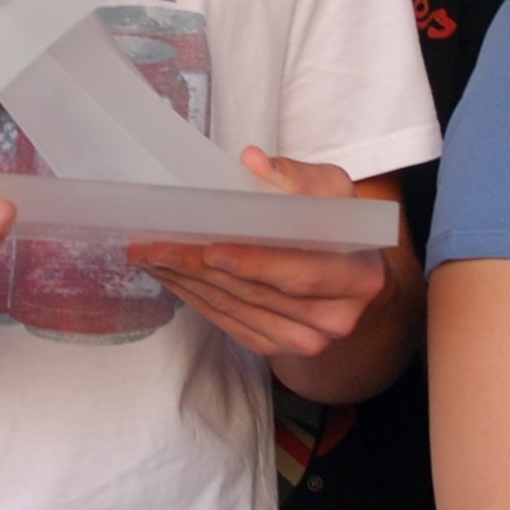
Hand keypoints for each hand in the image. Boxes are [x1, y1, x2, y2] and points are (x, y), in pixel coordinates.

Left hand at [127, 152, 388, 360]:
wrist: (352, 281)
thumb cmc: (338, 227)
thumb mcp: (335, 192)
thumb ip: (298, 177)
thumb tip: (254, 162)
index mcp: (358, 277)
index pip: (303, 274)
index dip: (256, 263)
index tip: (210, 248)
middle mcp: (336, 318)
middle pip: (259, 295)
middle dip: (201, 269)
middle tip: (156, 245)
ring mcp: (306, 340)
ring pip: (237, 311)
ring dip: (187, 283)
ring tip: (151, 255)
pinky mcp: (278, 347)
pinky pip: (228, 324)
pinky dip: (195, 298)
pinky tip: (169, 276)